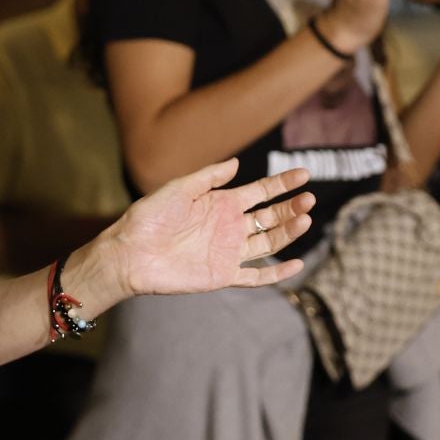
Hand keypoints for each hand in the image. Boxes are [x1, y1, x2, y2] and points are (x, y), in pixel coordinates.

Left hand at [107, 161, 315, 295]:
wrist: (129, 253)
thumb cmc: (149, 217)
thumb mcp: (178, 188)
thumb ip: (208, 177)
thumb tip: (237, 163)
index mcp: (221, 203)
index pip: (260, 192)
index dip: (282, 184)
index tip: (304, 174)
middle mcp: (229, 227)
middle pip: (270, 217)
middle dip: (291, 207)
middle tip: (309, 199)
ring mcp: (228, 252)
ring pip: (268, 242)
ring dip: (288, 232)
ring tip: (305, 219)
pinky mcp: (222, 275)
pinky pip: (255, 276)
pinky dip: (276, 273)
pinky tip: (296, 264)